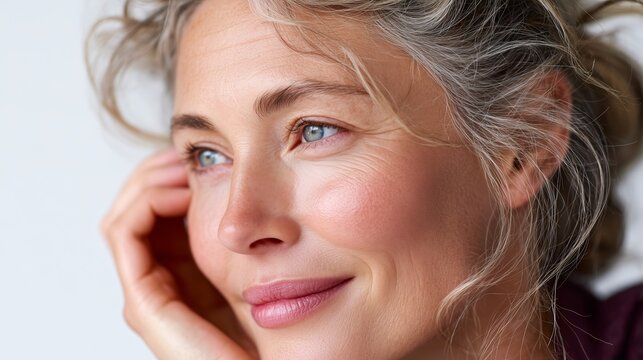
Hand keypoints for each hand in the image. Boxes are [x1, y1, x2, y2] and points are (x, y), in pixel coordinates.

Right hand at [102, 149, 255, 359]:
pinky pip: (125, 235)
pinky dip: (143, 202)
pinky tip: (179, 189)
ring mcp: (149, 292)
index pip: (157, 210)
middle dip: (156, 172)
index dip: (169, 175)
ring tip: (182, 164)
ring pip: (125, 216)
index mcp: (185, 270)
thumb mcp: (261, 262)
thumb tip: (243, 177)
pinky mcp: (145, 304)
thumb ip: (246, 232)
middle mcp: (162, 280)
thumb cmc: (277, 324)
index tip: (197, 154)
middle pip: (136, 209)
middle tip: (184, 152)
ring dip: (148, 181)